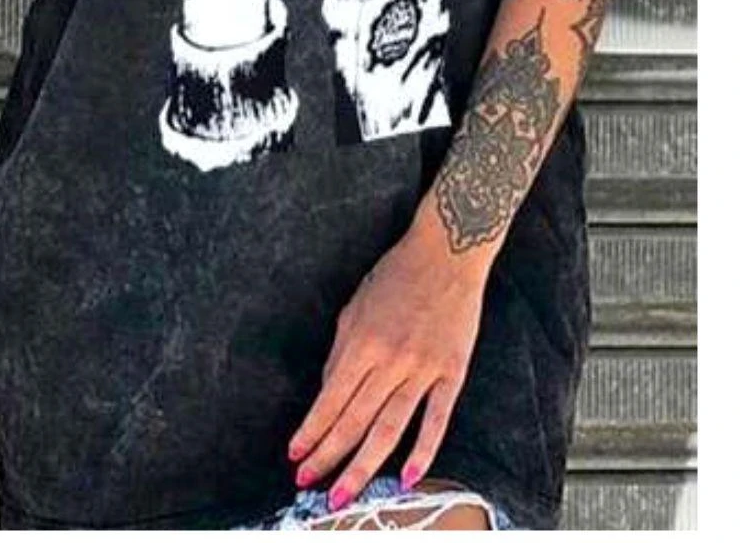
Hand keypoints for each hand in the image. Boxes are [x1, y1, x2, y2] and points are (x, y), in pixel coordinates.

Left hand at [286, 213, 490, 511]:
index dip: (311, 431)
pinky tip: (405, 478)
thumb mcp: (356, 305)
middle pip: (355, 420)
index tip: (294, 455)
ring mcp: (423, 368)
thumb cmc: (397, 274)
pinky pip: (436, 419)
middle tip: (308, 483)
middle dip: (328, 456)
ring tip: (344, 494)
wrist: (446, 253)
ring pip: (390, 428)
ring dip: (363, 466)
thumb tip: (329, 392)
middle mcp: (391, 359)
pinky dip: (422, 451)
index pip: (330, 399)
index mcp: (362, 341)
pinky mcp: (452, 372)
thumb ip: (341, 350)